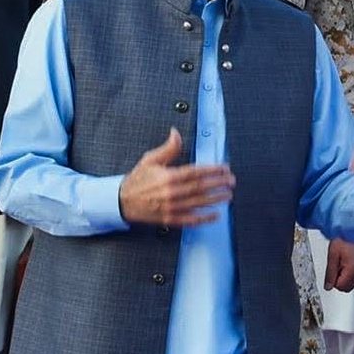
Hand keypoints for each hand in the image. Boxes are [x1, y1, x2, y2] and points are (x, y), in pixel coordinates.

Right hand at [117, 129, 234, 227]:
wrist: (122, 201)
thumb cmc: (137, 180)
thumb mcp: (150, 160)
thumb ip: (168, 148)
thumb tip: (176, 133)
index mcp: (168, 176)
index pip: (197, 172)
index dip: (213, 170)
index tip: (225, 168)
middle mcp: (172, 192)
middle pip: (201, 187)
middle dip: (219, 183)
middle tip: (231, 181)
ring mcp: (172, 207)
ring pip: (199, 203)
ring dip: (216, 199)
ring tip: (228, 195)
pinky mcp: (170, 219)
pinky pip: (190, 220)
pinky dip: (204, 218)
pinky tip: (215, 215)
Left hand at [325, 239, 353, 291]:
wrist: (352, 229)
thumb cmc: (343, 239)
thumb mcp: (332, 257)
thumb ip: (330, 274)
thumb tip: (328, 287)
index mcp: (353, 269)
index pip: (340, 287)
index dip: (333, 280)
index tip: (333, 269)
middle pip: (348, 288)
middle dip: (340, 281)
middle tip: (336, 267)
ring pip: (353, 283)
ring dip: (346, 278)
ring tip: (342, 263)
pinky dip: (351, 274)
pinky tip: (348, 263)